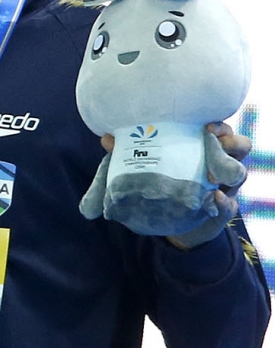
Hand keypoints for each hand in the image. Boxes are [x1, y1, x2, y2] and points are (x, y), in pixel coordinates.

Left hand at [102, 121, 250, 224]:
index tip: (207, 127)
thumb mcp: (141, 166)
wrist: (166, 221)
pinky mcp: (221, 209)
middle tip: (213, 144)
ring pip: (240, 172)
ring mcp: (225, 186)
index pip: (221, 129)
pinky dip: (224, 202)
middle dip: (230, 142)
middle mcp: (220, 162)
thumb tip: (107, 139)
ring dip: (229, 169)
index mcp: (202, 146)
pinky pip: (231, 205)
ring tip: (212, 175)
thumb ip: (124, 155)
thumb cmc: (157, 182)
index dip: (219, 126)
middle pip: (240, 145)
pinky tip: (214, 198)